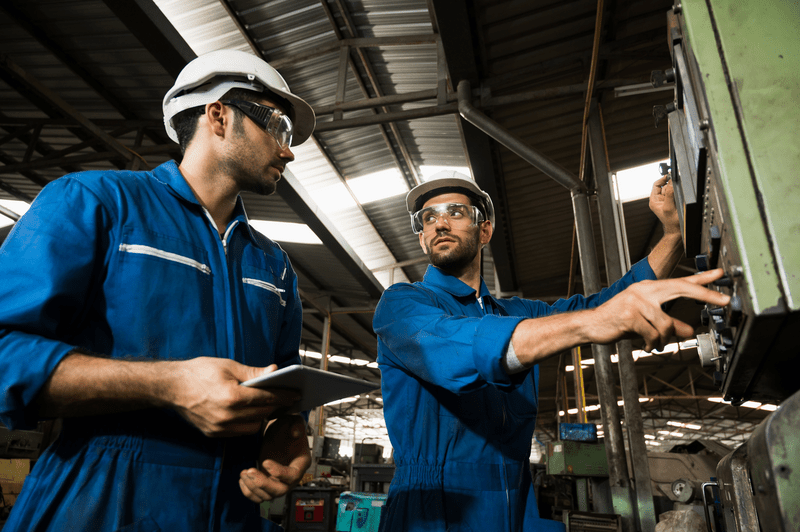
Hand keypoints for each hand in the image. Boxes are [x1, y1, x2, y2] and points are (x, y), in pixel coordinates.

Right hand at [167, 358, 300, 436]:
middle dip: (276, 406)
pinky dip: (248, 424)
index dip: (284, 396)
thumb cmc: (198, 372)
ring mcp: (219, 427)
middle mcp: (227, 416)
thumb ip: (253, 372)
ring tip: (269, 406)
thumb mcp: (228, 366)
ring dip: (262, 417)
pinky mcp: (213, 434)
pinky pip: (239, 432)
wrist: (171, 387)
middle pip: (262, 413)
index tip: (295, 394)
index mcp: (232, 396)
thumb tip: (274, 371)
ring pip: (253, 427)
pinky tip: (251, 413)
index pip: (267, 398)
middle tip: (286, 399)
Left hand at [239, 414, 310, 502]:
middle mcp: (291, 477)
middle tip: (250, 471)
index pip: (293, 476)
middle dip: (263, 484)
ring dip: (253, 487)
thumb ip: (296, 425)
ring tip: (244, 472)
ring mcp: (278, 482)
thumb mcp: (293, 422)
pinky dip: (248, 492)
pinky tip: (242, 479)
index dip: (279, 472)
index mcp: (301, 463)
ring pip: (268, 496)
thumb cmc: (287, 428)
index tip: (265, 461)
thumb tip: (296, 433)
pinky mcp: (267, 483)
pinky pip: (259, 496)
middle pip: (280, 491)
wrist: (279, 433)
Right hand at [589, 268, 730, 351]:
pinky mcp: (630, 316)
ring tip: (658, 345)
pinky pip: (653, 335)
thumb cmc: (619, 321)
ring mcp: (636, 302)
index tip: (720, 274)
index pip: (680, 281)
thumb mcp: (647, 321)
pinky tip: (648, 346)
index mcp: (649, 288)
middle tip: (724, 300)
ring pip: (667, 324)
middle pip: (681, 288)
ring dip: (665, 340)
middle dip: (705, 294)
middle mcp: (644, 290)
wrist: (592, 324)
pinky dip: (653, 344)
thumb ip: (668, 322)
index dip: (701, 278)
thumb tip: (688, 330)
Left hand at [649, 175, 679, 234]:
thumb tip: (670, 182)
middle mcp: (659, 200)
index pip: (656, 184)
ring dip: (676, 190)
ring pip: (671, 189)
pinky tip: (680, 199)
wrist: (677, 231)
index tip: (670, 175)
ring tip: (678, 197)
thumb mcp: (669, 207)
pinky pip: (676, 194)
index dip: (663, 179)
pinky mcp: (673, 202)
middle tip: (677, 185)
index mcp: (654, 200)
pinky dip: (679, 193)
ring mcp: (666, 201)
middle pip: (665, 185)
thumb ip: (669, 194)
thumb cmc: (671, 222)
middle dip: (671, 185)